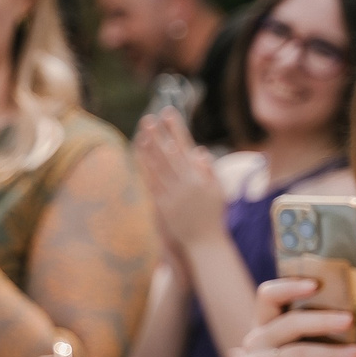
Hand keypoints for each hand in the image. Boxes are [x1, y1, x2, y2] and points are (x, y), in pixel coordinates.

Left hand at [135, 110, 226, 249]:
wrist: (204, 242)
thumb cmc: (213, 216)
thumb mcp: (218, 191)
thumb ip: (208, 170)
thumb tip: (198, 151)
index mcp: (199, 177)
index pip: (185, 147)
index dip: (176, 129)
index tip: (169, 114)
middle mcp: (184, 183)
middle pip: (167, 154)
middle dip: (157, 135)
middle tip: (148, 119)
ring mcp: (172, 194)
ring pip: (157, 167)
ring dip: (148, 149)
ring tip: (140, 133)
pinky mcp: (161, 205)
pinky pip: (151, 182)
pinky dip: (144, 168)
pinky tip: (138, 158)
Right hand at [232, 276, 355, 356]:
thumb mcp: (310, 350)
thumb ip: (323, 331)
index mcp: (266, 325)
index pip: (268, 296)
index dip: (289, 286)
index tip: (317, 283)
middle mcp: (256, 343)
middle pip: (287, 324)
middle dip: (321, 320)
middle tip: (350, 320)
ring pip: (295, 354)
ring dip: (330, 353)